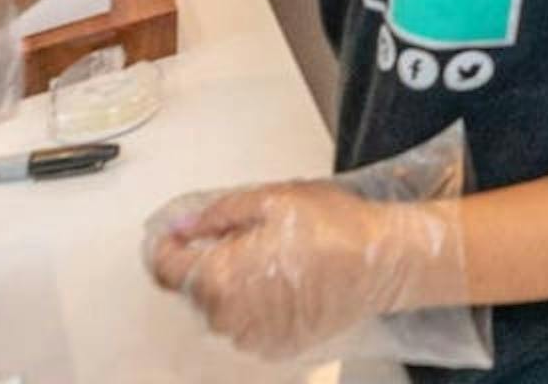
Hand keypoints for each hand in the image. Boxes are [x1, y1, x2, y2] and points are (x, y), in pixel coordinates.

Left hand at [142, 177, 468, 359]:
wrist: (382, 263)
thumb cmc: (333, 228)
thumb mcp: (271, 199)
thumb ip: (217, 213)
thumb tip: (181, 224)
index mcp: (219, 277)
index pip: (165, 267)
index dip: (165, 244)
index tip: (176, 232)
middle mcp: (228, 317)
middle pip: (194, 288)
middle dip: (210, 261)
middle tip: (248, 236)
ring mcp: (251, 337)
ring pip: (222, 308)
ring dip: (234, 285)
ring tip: (274, 260)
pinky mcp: (275, 347)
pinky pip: (248, 325)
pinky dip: (256, 306)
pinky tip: (286, 282)